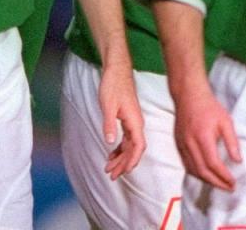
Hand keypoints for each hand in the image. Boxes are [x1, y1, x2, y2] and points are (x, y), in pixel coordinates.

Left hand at [98, 63, 145, 179]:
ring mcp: (133, 122)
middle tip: (111, 175)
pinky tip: (112, 154)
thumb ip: (109, 124)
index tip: (123, 172)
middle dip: (123, 164)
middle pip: (134, 150)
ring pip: (130, 146)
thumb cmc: (113, 85)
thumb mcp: (108, 106)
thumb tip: (110, 143)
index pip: (138, 147)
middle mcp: (136, 124)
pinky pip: (127, 139)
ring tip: (109, 168)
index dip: (132, 161)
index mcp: (135, 121)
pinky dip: (120, 148)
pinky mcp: (127, 119)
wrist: (116, 70)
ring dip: (121, 158)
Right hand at [174, 86, 240, 190]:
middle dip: (217, 183)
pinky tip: (206, 175)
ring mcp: (182, 145)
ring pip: (193, 170)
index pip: (213, 164)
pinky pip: (186, 165)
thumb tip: (238, 161)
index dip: (223, 176)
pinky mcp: (178, 144)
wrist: (188, 96)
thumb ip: (232, 141)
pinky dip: (197, 174)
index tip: (233, 182)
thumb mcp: (226, 121)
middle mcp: (190, 143)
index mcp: (203, 137)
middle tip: (229, 188)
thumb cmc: (209, 107)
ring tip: (220, 184)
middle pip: (202, 171)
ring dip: (207, 181)